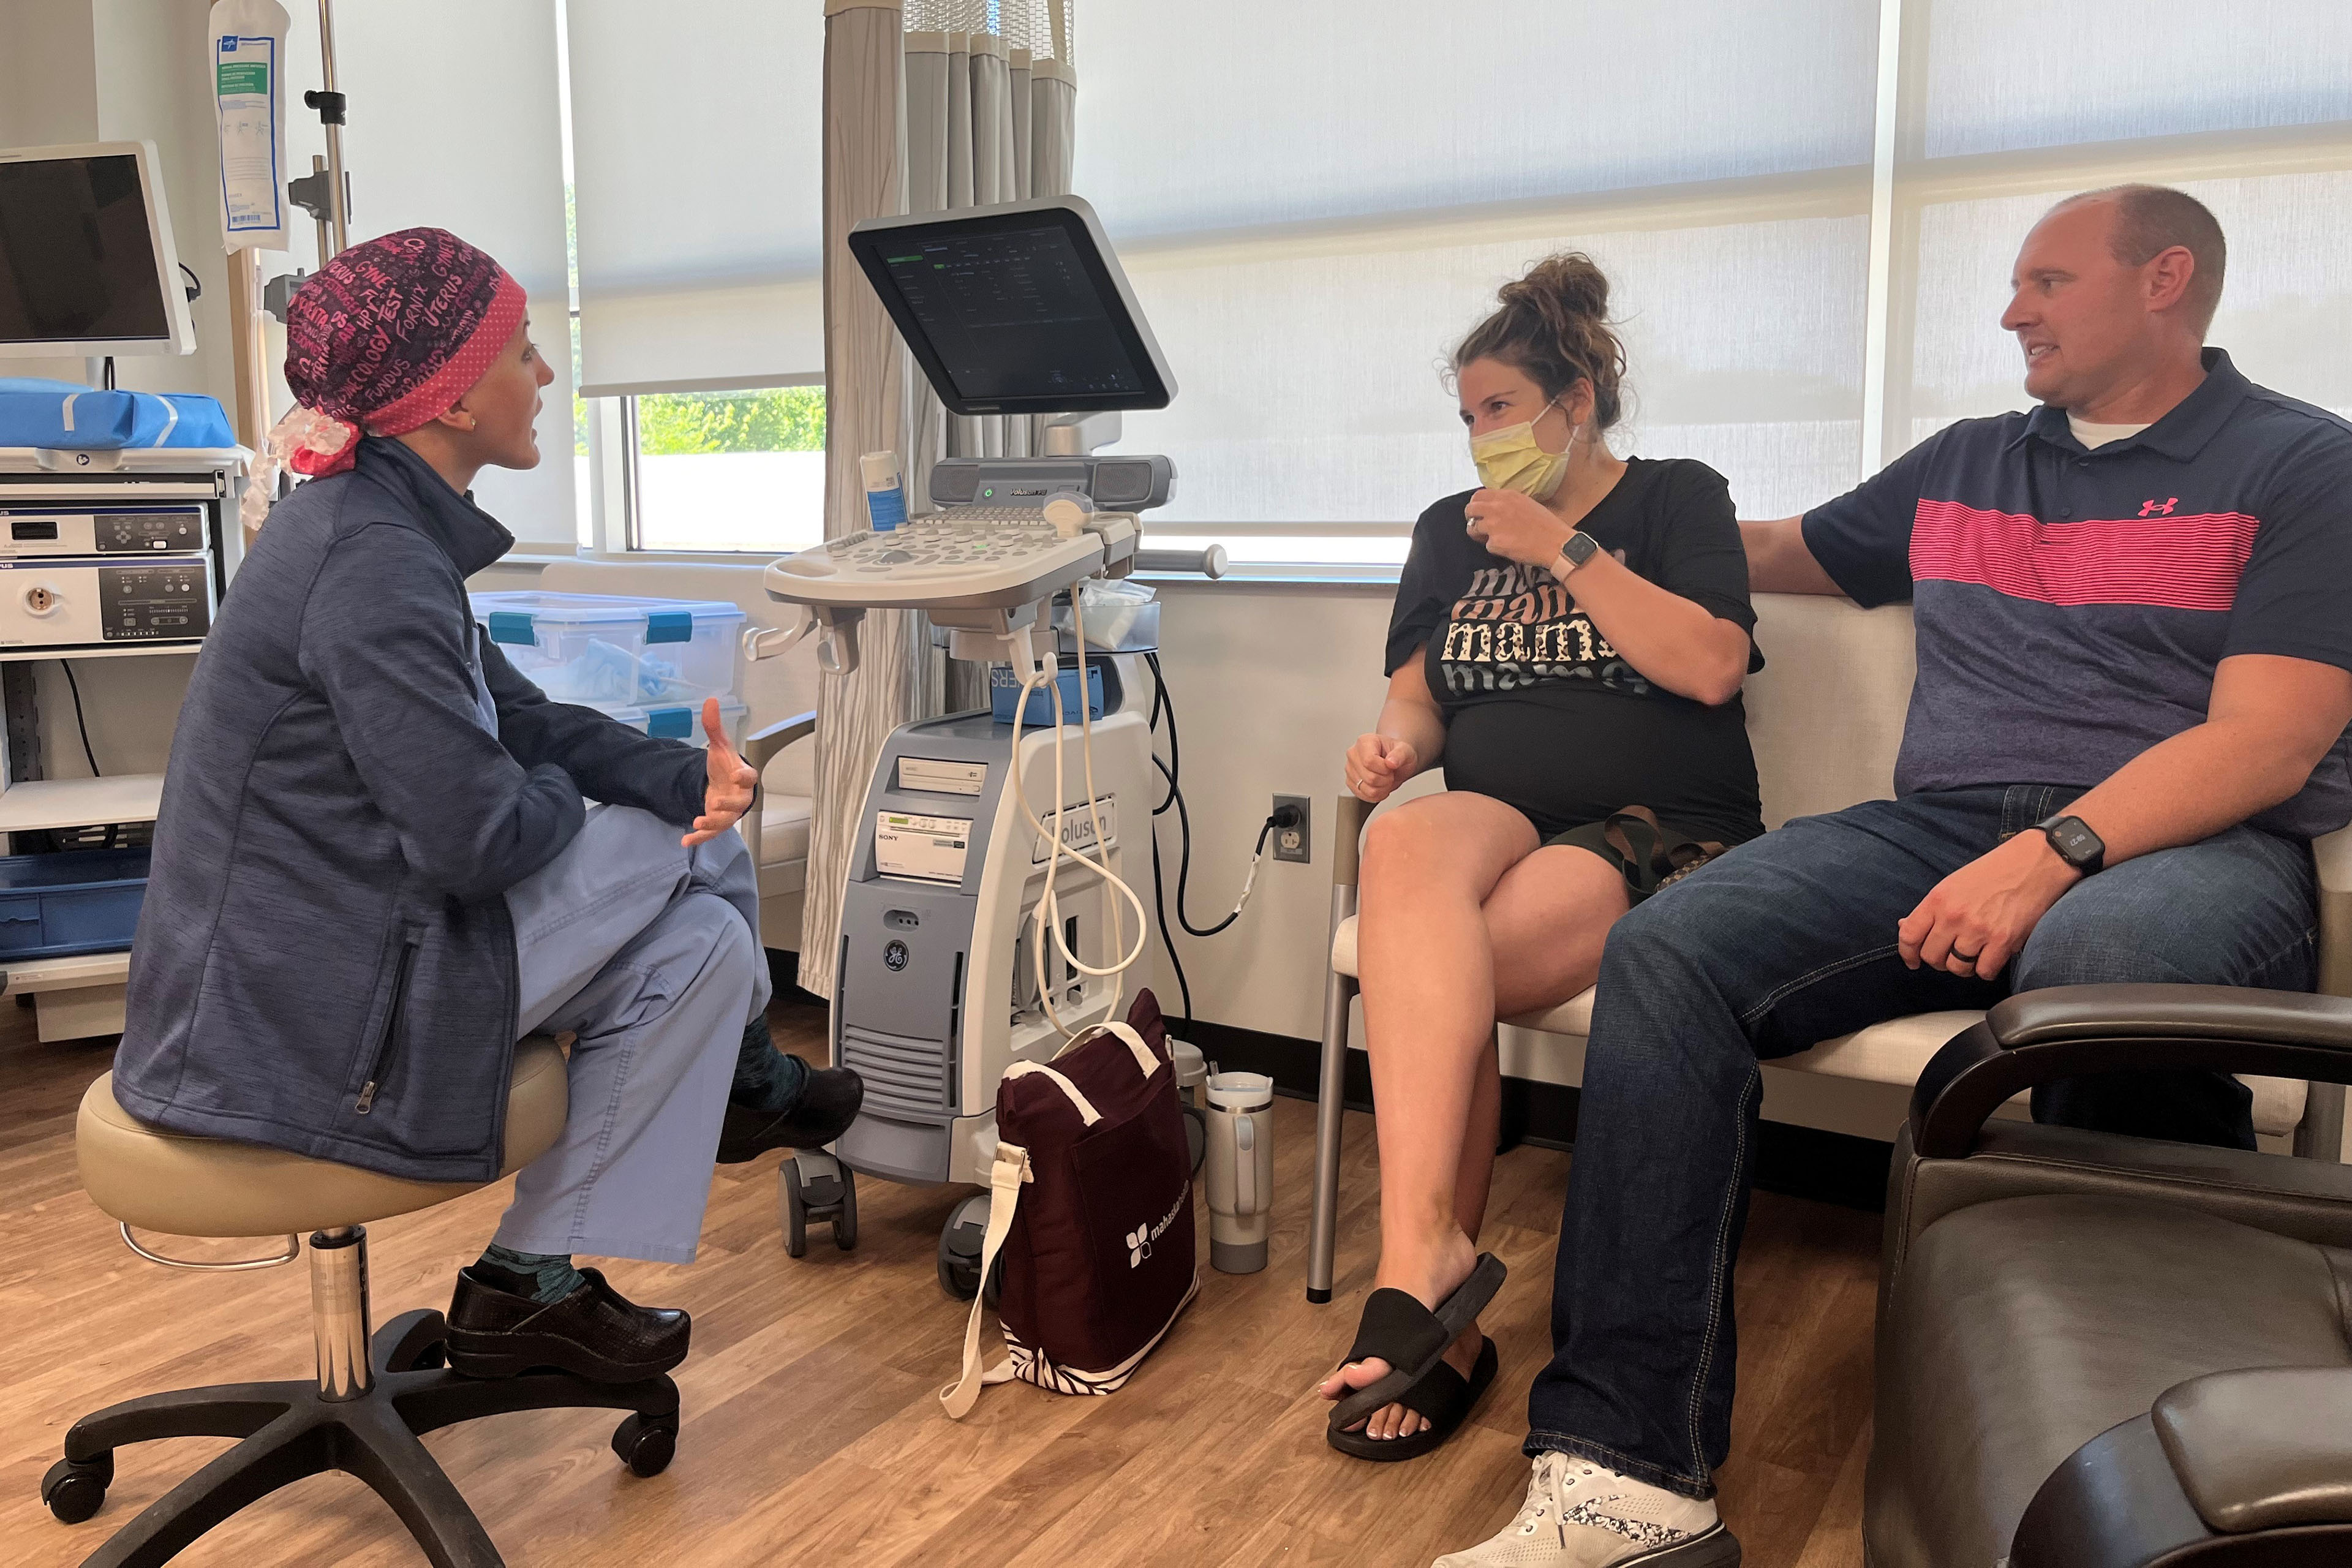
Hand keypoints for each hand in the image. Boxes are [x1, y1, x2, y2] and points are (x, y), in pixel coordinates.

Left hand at [683, 697, 758, 847]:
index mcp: (742, 777)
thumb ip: (714, 726)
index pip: (750, 778)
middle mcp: (738, 797)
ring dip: (713, 823)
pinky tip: (685, 841)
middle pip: (739, 804)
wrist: (722, 784)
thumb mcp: (718, 745)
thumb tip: (710, 701)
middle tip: (715, 803)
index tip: (737, 775)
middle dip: (729, 806)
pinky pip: (711, 834)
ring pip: (726, 821)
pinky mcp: (718, 823)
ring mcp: (729, 812)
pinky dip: (699, 839)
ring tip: (697, 822)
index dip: (745, 777)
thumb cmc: (724, 766)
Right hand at [1345, 733, 1418, 804]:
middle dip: (1386, 780)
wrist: (1393, 762)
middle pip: (1369, 777)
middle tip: (1390, 773)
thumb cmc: (1397, 754)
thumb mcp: (1405, 751)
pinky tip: (1380, 786)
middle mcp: (1353, 754)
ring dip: (1382, 789)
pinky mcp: (1350, 782)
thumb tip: (1390, 762)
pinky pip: (1363, 796)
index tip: (1391, 766)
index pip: (1369, 761)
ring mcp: (1350, 769)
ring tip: (1385, 779)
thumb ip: (1400, 754)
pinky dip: (1376, 795)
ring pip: (1366, 789)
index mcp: (1364, 742)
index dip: (1384, 769)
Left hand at [1464, 488, 1573, 569]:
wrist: (1556, 543)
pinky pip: (1487, 546)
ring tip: (1495, 539)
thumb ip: (1507, 503)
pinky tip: (1509, 547)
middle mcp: (1497, 507)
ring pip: (1472, 529)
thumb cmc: (1546, 525)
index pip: (1478, 495)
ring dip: (1480, 535)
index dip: (1476, 505)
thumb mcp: (1527, 504)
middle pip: (1469, 510)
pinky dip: (1495, 548)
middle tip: (1479, 526)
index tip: (1480, 512)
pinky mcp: (1495, 543)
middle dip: (1471, 519)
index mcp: (1506, 496)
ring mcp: (1494, 525)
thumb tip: (1494, 506)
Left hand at [1897, 829, 2081, 978]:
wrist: (2035, 862)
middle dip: (1938, 960)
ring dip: (1962, 966)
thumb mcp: (1954, 883)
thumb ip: (1931, 908)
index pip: (1909, 935)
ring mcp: (1978, 930)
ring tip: (1971, 955)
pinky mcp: (2003, 941)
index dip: (1907, 953)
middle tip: (1949, 954)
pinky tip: (1990, 957)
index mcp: (1938, 899)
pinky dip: (1986, 970)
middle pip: (1931, 956)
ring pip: (1957, 968)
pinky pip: (1984, 972)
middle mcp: (1954, 916)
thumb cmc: (1994, 871)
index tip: (1912, 961)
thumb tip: (1906, 927)